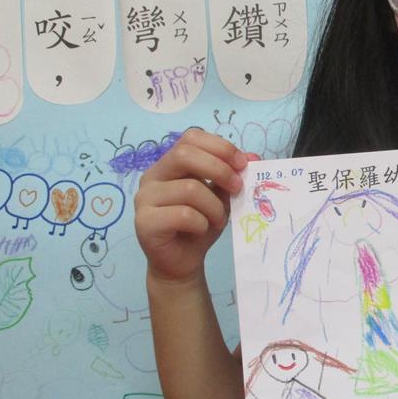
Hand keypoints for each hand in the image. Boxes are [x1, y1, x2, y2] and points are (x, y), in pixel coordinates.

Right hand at [134, 129, 247, 285]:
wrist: (182, 262)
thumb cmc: (200, 225)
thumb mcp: (221, 196)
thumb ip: (232, 175)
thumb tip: (253, 157)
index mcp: (169, 164)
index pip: (191, 137)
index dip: (220, 147)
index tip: (242, 164)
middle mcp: (152, 176)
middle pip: (185, 154)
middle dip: (219, 169)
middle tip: (236, 188)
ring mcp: (144, 198)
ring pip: (189, 188)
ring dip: (214, 206)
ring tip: (217, 219)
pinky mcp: (144, 222)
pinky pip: (184, 214)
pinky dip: (202, 222)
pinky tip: (201, 230)